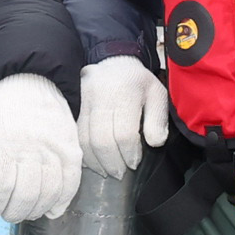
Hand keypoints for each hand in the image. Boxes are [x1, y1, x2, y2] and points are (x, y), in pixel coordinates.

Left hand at [0, 72, 81, 221]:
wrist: (32, 79)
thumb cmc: (1, 107)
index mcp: (5, 142)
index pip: (2, 187)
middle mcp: (32, 146)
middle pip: (25, 194)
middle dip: (14, 212)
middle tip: (8, 215)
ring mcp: (55, 148)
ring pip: (49, 192)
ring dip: (36, 209)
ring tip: (27, 212)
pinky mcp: (72, 148)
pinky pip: (71, 182)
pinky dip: (63, 200)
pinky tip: (52, 210)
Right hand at [77, 56, 169, 175]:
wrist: (113, 60)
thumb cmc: (139, 82)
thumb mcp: (157, 94)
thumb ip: (158, 120)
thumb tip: (154, 143)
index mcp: (125, 93)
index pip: (124, 132)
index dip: (129, 152)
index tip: (134, 162)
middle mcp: (102, 97)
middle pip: (102, 139)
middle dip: (111, 162)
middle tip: (120, 173)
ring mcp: (86, 102)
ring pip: (85, 139)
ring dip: (96, 161)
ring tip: (106, 172)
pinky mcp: (77, 107)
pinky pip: (77, 134)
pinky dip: (84, 152)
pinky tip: (93, 162)